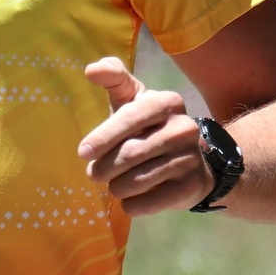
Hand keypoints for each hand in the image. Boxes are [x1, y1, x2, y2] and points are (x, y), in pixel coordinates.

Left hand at [78, 58, 212, 216]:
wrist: (191, 164)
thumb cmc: (149, 128)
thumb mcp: (134, 100)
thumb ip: (114, 78)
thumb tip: (91, 69)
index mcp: (166, 102)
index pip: (130, 118)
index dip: (104, 136)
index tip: (83, 153)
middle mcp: (183, 127)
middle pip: (130, 153)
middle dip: (104, 168)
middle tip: (94, 174)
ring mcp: (190, 157)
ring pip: (137, 180)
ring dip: (116, 187)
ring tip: (114, 184)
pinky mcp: (191, 186)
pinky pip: (149, 202)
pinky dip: (131, 205)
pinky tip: (130, 200)